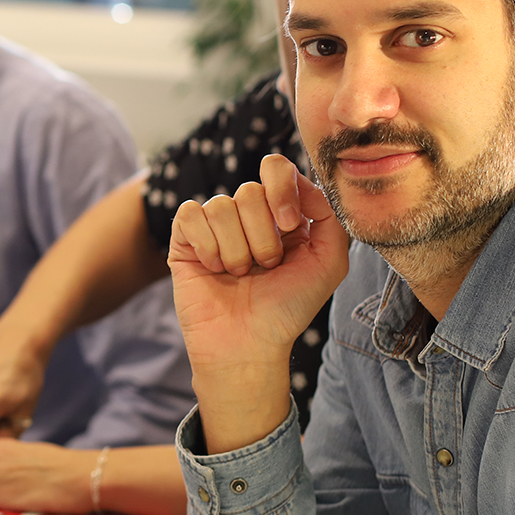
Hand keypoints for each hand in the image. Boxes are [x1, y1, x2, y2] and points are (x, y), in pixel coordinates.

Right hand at [168, 154, 348, 451]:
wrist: (248, 344)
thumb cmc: (287, 308)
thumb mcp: (329, 263)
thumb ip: (330, 217)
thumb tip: (303, 182)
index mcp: (281, 214)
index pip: (276, 169)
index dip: (283, 191)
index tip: (290, 226)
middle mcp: (247, 215)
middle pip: (250, 191)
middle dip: (263, 236)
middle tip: (266, 267)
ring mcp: (214, 226)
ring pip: (221, 206)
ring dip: (236, 250)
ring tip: (239, 274)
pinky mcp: (185, 239)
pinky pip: (191, 215)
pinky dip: (207, 246)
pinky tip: (214, 269)